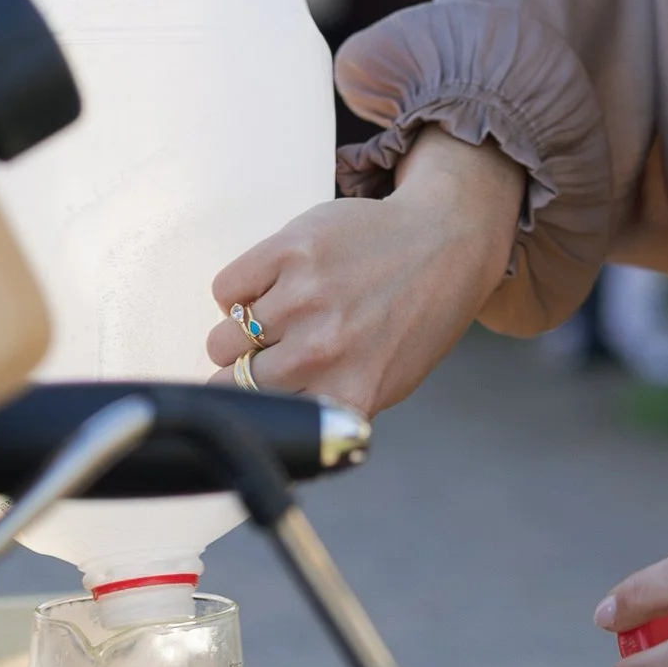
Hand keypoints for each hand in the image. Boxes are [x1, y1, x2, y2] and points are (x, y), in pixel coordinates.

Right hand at [207, 128, 521, 414]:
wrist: (444, 241)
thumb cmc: (412, 318)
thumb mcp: (381, 383)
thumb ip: (324, 407)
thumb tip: (261, 425)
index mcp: (347, 394)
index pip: (259, 422)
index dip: (250, 411)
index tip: (254, 401)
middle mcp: (323, 350)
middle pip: (230, 384)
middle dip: (243, 373)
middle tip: (273, 351)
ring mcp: (305, 297)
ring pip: (222, 339)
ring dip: (240, 334)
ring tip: (279, 317)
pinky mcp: (291, 249)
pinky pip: (225, 290)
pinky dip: (239, 293)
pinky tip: (275, 285)